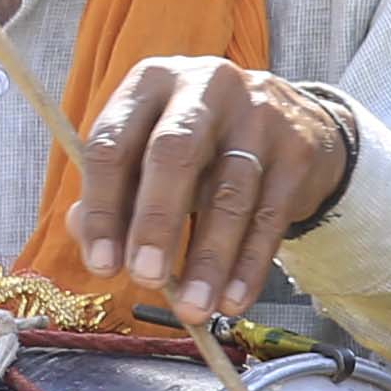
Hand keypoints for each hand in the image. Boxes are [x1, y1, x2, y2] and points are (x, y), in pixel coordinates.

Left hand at [72, 54, 358, 319]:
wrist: (292, 118)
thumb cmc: (200, 140)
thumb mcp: (148, 147)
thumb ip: (115, 189)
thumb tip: (92, 242)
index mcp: (150, 83)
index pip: (113, 143)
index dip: (103, 207)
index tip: (103, 265)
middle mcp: (205, 89)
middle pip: (174, 155)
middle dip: (157, 223)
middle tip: (147, 278)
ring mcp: (259, 117)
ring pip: (229, 193)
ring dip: (208, 258)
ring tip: (194, 308)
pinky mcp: (298, 151)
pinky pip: (271, 217)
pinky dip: (250, 265)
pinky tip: (234, 299)